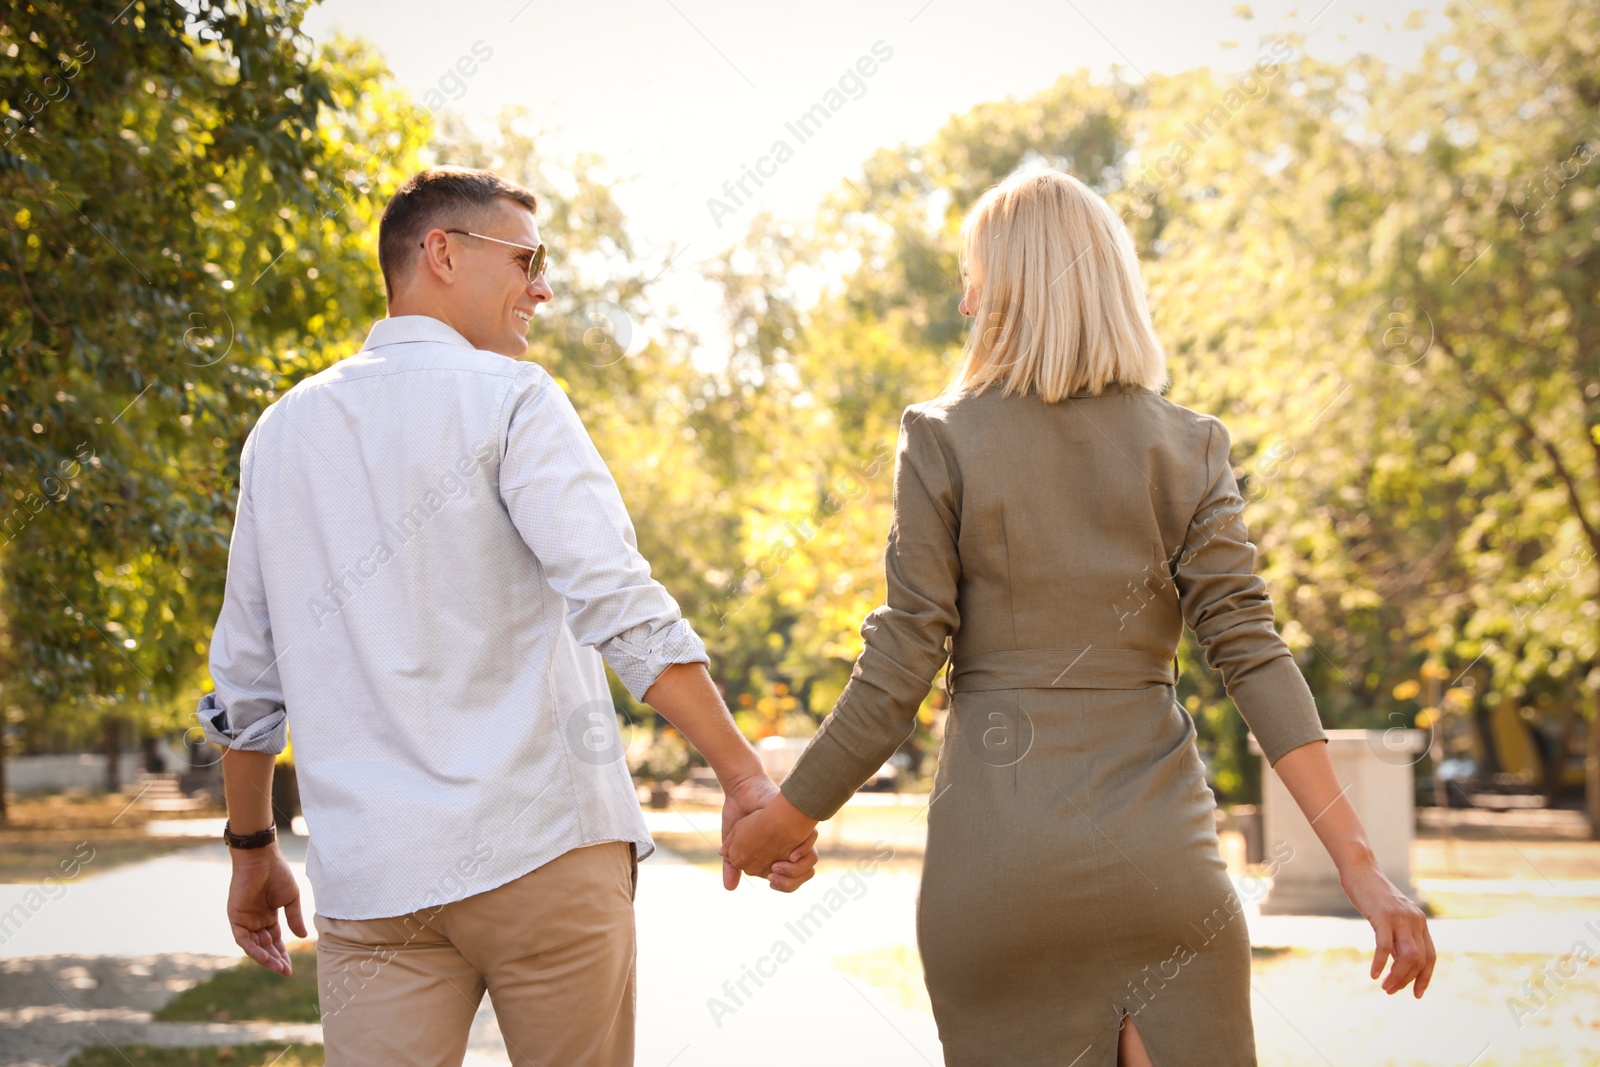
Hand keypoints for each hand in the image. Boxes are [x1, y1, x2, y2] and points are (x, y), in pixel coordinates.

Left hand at [227, 845, 306, 975]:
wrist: (262, 859)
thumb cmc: (278, 874)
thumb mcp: (291, 899)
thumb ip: (294, 918)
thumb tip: (303, 936)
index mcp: (268, 916)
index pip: (275, 941)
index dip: (282, 954)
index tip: (290, 968)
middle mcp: (256, 921)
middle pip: (265, 946)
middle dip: (275, 960)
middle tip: (286, 972)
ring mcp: (245, 920)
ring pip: (254, 946)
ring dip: (265, 958)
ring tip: (278, 968)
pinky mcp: (236, 918)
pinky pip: (243, 939)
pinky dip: (253, 949)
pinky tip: (265, 957)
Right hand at [720, 774, 817, 891]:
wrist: (743, 790)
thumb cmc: (737, 815)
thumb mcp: (731, 846)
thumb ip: (731, 867)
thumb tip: (730, 888)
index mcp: (774, 854)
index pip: (788, 880)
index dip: (783, 885)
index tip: (772, 880)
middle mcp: (787, 846)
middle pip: (801, 874)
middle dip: (791, 880)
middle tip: (774, 877)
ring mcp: (794, 835)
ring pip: (809, 862)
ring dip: (797, 869)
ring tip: (778, 866)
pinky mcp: (799, 821)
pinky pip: (811, 839)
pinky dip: (804, 850)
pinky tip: (791, 854)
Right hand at [1339, 861, 1435, 996]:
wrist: (1360, 870)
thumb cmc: (1372, 896)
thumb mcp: (1391, 917)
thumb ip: (1398, 937)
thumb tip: (1397, 963)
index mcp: (1420, 922)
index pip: (1431, 957)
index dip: (1425, 978)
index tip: (1416, 994)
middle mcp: (1415, 921)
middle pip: (1419, 960)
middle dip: (1407, 980)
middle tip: (1391, 991)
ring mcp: (1400, 918)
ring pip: (1407, 957)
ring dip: (1397, 977)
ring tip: (1385, 987)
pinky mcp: (1383, 916)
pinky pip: (1385, 946)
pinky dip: (1380, 963)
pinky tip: (1373, 974)